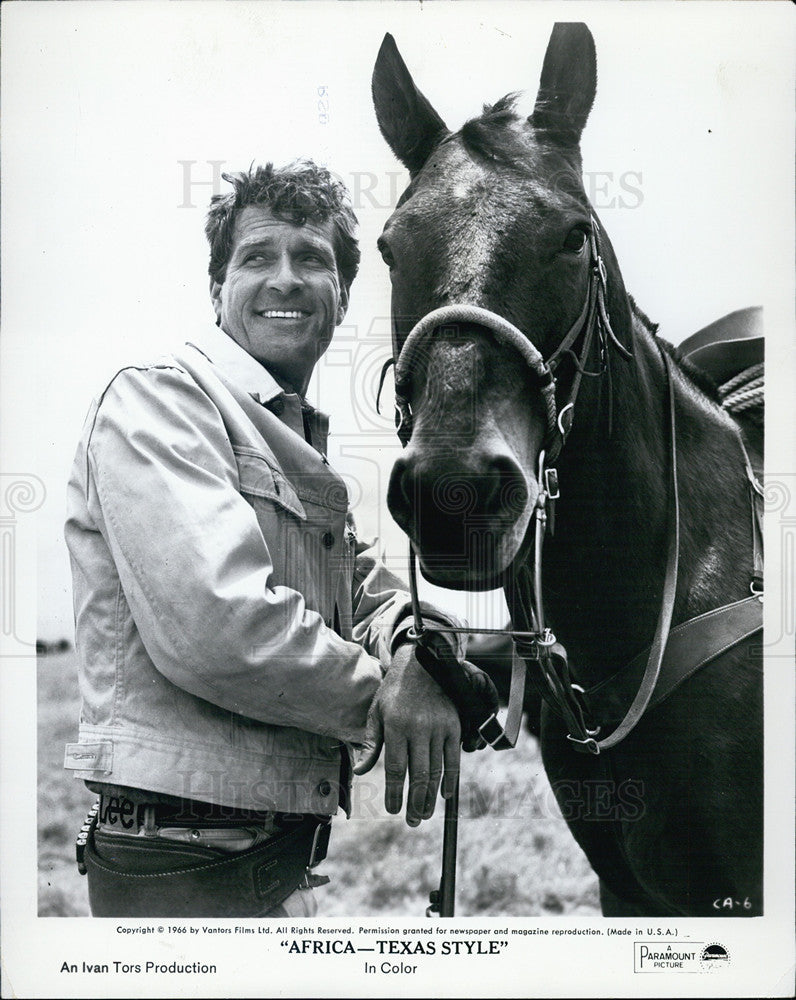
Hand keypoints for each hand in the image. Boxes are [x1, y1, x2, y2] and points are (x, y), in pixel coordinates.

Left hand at [353, 644, 460, 826]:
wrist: (422, 665)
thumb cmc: (394, 692)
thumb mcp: (376, 713)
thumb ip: (370, 744)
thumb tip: (359, 771)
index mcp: (396, 726)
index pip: (396, 768)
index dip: (395, 792)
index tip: (393, 810)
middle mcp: (418, 728)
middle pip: (418, 774)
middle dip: (415, 802)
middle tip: (412, 821)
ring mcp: (438, 727)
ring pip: (437, 770)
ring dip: (431, 796)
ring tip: (425, 814)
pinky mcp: (453, 726)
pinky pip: (454, 758)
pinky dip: (451, 779)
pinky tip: (446, 795)